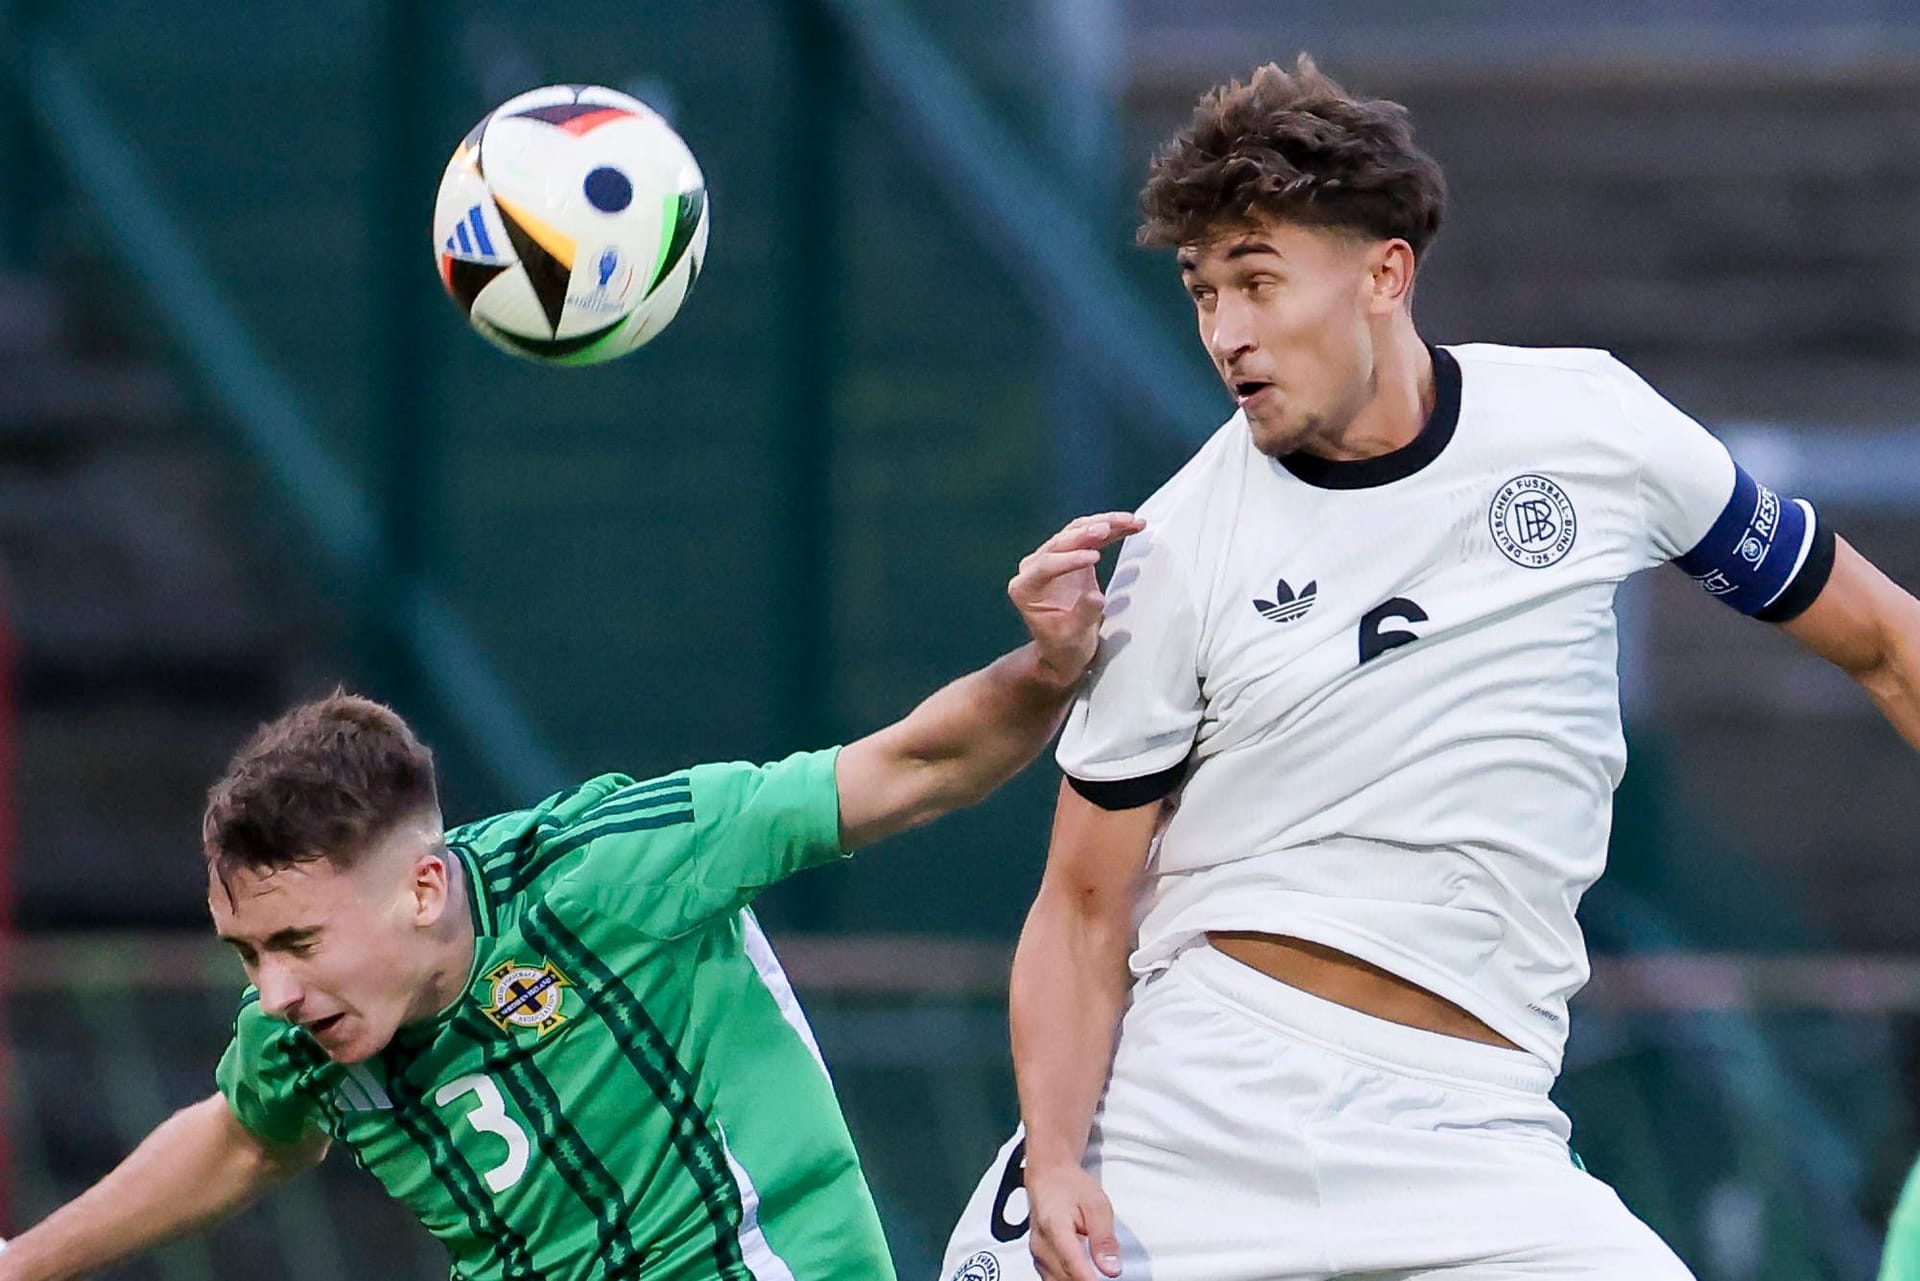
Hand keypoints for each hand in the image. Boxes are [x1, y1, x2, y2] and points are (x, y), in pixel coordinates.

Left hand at [1008, 512, 1144, 688]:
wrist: (1065, 649)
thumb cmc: (1063, 646)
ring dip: (1103, 524)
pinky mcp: (1072, 555)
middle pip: (1060, 542)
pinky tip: (1131, 525)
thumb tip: (1095, 597)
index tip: (1094, 559)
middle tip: (1108, 529)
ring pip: (1076, 531)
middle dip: (1086, 533)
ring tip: (1128, 521)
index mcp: (1024, 588)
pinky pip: (1089, 536)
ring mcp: (1053, 558)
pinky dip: (1111, 529)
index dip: (1069, 560)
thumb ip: (1083, 616)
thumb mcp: (1073, 637)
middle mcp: (1033, 568)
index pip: (1044, 565)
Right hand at [1025, 1161, 1122, 1279]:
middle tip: (1107, 1272)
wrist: (1049, 1176)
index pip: (1073, 1266)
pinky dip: (1070, 1278)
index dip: (1091, 1280)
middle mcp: (1041, 1245)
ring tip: (1096, 1272)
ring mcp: (1037, 1254)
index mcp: (1055, 1227)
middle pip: (1065, 1279)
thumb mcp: (1097, 1205)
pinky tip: (1085, 1271)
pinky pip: (1053, 1279)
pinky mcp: (1039, 1260)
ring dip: (1078, 1279)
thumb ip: (1104, 1238)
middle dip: (1088, 1280)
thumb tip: (1111, 1268)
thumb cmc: (1071, 1186)